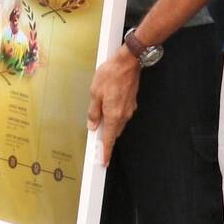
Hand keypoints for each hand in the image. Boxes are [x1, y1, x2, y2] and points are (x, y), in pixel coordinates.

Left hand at [87, 47, 139, 165]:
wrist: (128, 61)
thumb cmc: (111, 74)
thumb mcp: (95, 93)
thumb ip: (93, 112)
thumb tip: (93, 124)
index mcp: (114, 115)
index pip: (109, 139)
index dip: (105, 152)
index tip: (103, 162)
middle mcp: (124, 115)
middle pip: (113, 132)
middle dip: (105, 136)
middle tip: (95, 139)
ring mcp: (129, 109)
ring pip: (118, 123)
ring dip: (109, 124)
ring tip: (99, 117)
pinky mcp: (131, 102)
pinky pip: (122, 113)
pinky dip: (114, 115)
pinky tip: (107, 106)